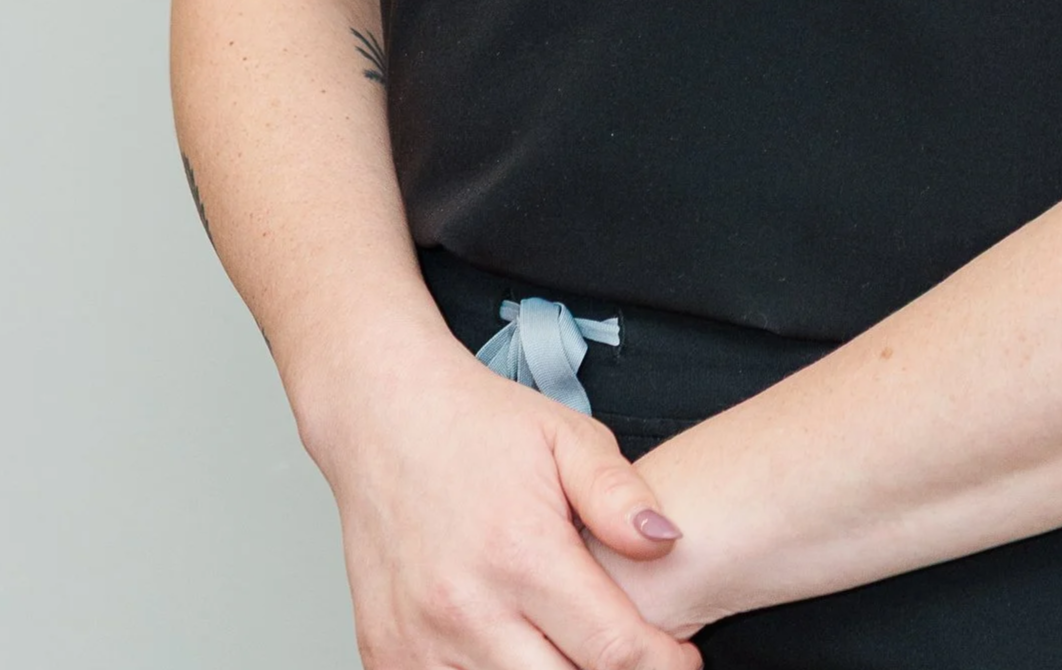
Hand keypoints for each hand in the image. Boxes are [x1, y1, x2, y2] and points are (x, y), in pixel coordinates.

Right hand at [314, 329, 703, 669]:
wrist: (382, 416)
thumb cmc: (477, 425)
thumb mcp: (565, 436)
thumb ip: (618, 494)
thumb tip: (668, 543)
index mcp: (520, 552)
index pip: (612, 650)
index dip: (661, 663)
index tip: (679, 656)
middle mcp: (466, 608)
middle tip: (627, 649)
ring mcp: (419, 639)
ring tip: (569, 641)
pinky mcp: (386, 653)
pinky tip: (514, 648)